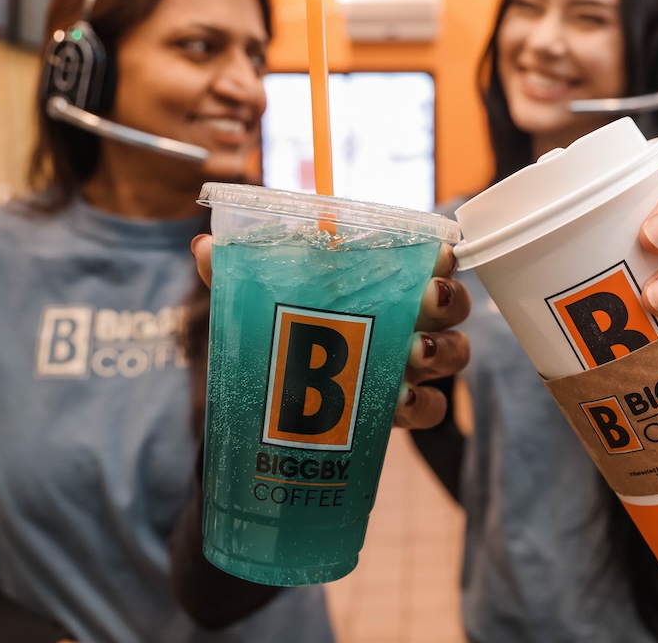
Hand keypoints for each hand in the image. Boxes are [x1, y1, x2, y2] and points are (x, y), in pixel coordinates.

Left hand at [190, 236, 468, 429]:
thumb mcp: (257, 299)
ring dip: (444, 351)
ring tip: (417, 352)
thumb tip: (203, 247)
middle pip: (451, 306)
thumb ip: (236, 272)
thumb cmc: (280, 332)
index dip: (442, 258)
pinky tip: (399, 401)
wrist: (274, 404)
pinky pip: (432, 409)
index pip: (428, 262)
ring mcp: (408, 367)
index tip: (437, 255)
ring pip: (454, 354)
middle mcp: (407, 321)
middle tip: (429, 299)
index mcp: (384, 284)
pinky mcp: (400, 410)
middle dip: (449, 301)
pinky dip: (423, 405)